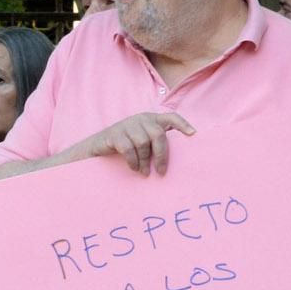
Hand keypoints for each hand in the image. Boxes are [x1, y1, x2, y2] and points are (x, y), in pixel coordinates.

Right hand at [78, 112, 196, 175]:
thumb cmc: (125, 145)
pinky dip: (133, 161)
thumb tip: (178, 158)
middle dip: (161, 155)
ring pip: (143, 143)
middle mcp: (140, 119)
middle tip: (161, 171)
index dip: (182, 124)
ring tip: (144, 172)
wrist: (97, 145)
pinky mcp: (114, 134)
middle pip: (158, 135)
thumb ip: (155, 141)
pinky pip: (128, 148)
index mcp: (150, 119)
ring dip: (144, 161)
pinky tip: (133, 167)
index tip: (193, 134)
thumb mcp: (142, 140)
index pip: (171, 117)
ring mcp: (126, 125)